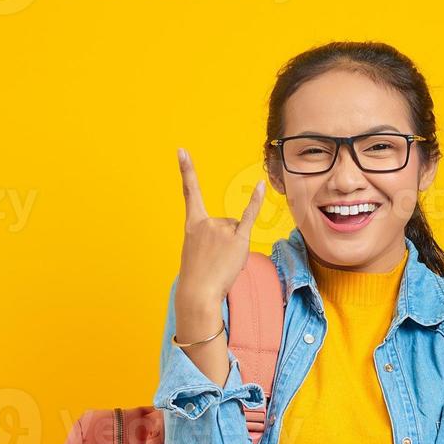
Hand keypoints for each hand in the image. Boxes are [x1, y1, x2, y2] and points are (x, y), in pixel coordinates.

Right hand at [176, 147, 265, 304]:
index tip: (182, 151)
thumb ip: (211, 235)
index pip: (189, 193)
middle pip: (225, 223)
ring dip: (233, 248)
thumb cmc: (198, 276)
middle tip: (214, 261)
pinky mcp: (237, 239)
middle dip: (224, 243)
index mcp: (192, 224)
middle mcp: (206, 222)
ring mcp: (222, 230)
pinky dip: (255, 201)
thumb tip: (232, 228)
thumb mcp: (196, 252)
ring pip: (236, 231)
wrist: (198, 293)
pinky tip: (261, 186)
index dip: (186, 170)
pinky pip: (249, 216)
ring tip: (222, 263)